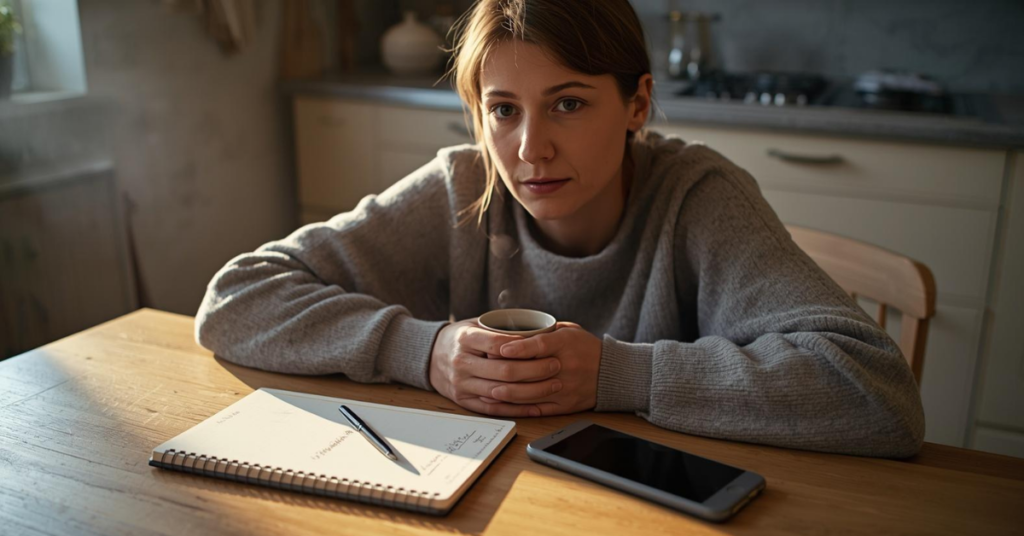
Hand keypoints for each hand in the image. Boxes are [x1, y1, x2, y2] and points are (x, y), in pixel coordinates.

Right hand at [429, 318, 562, 416]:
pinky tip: (537, 407)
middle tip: (555, 365)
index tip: (545, 347)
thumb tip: (536, 328)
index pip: (498, 344)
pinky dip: (517, 409)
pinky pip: (493, 408)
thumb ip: (498, 327)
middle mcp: (461, 362)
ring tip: (553, 385)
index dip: (524, 348)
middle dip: (535, 370)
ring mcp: (461, 384)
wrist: (430, 357)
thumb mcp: (474, 324)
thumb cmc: (461, 338)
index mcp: (465, 339)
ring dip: (531, 391)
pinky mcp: (464, 401)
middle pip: (504, 371)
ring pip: (501, 392)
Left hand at [489, 322, 601, 415]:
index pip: (540, 345)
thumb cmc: (587, 348)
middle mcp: (566, 367)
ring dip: (507, 393)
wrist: (613, 373)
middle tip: (485, 369)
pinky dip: (518, 408)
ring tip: (487, 389)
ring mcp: (565, 388)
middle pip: (531, 372)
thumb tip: (514, 328)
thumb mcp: (570, 331)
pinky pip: (537, 409)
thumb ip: (545, 330)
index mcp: (566, 345)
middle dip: (505, 372)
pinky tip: (503, 405)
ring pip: (530, 394)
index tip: (500, 348)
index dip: (518, 348)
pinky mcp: (565, 405)